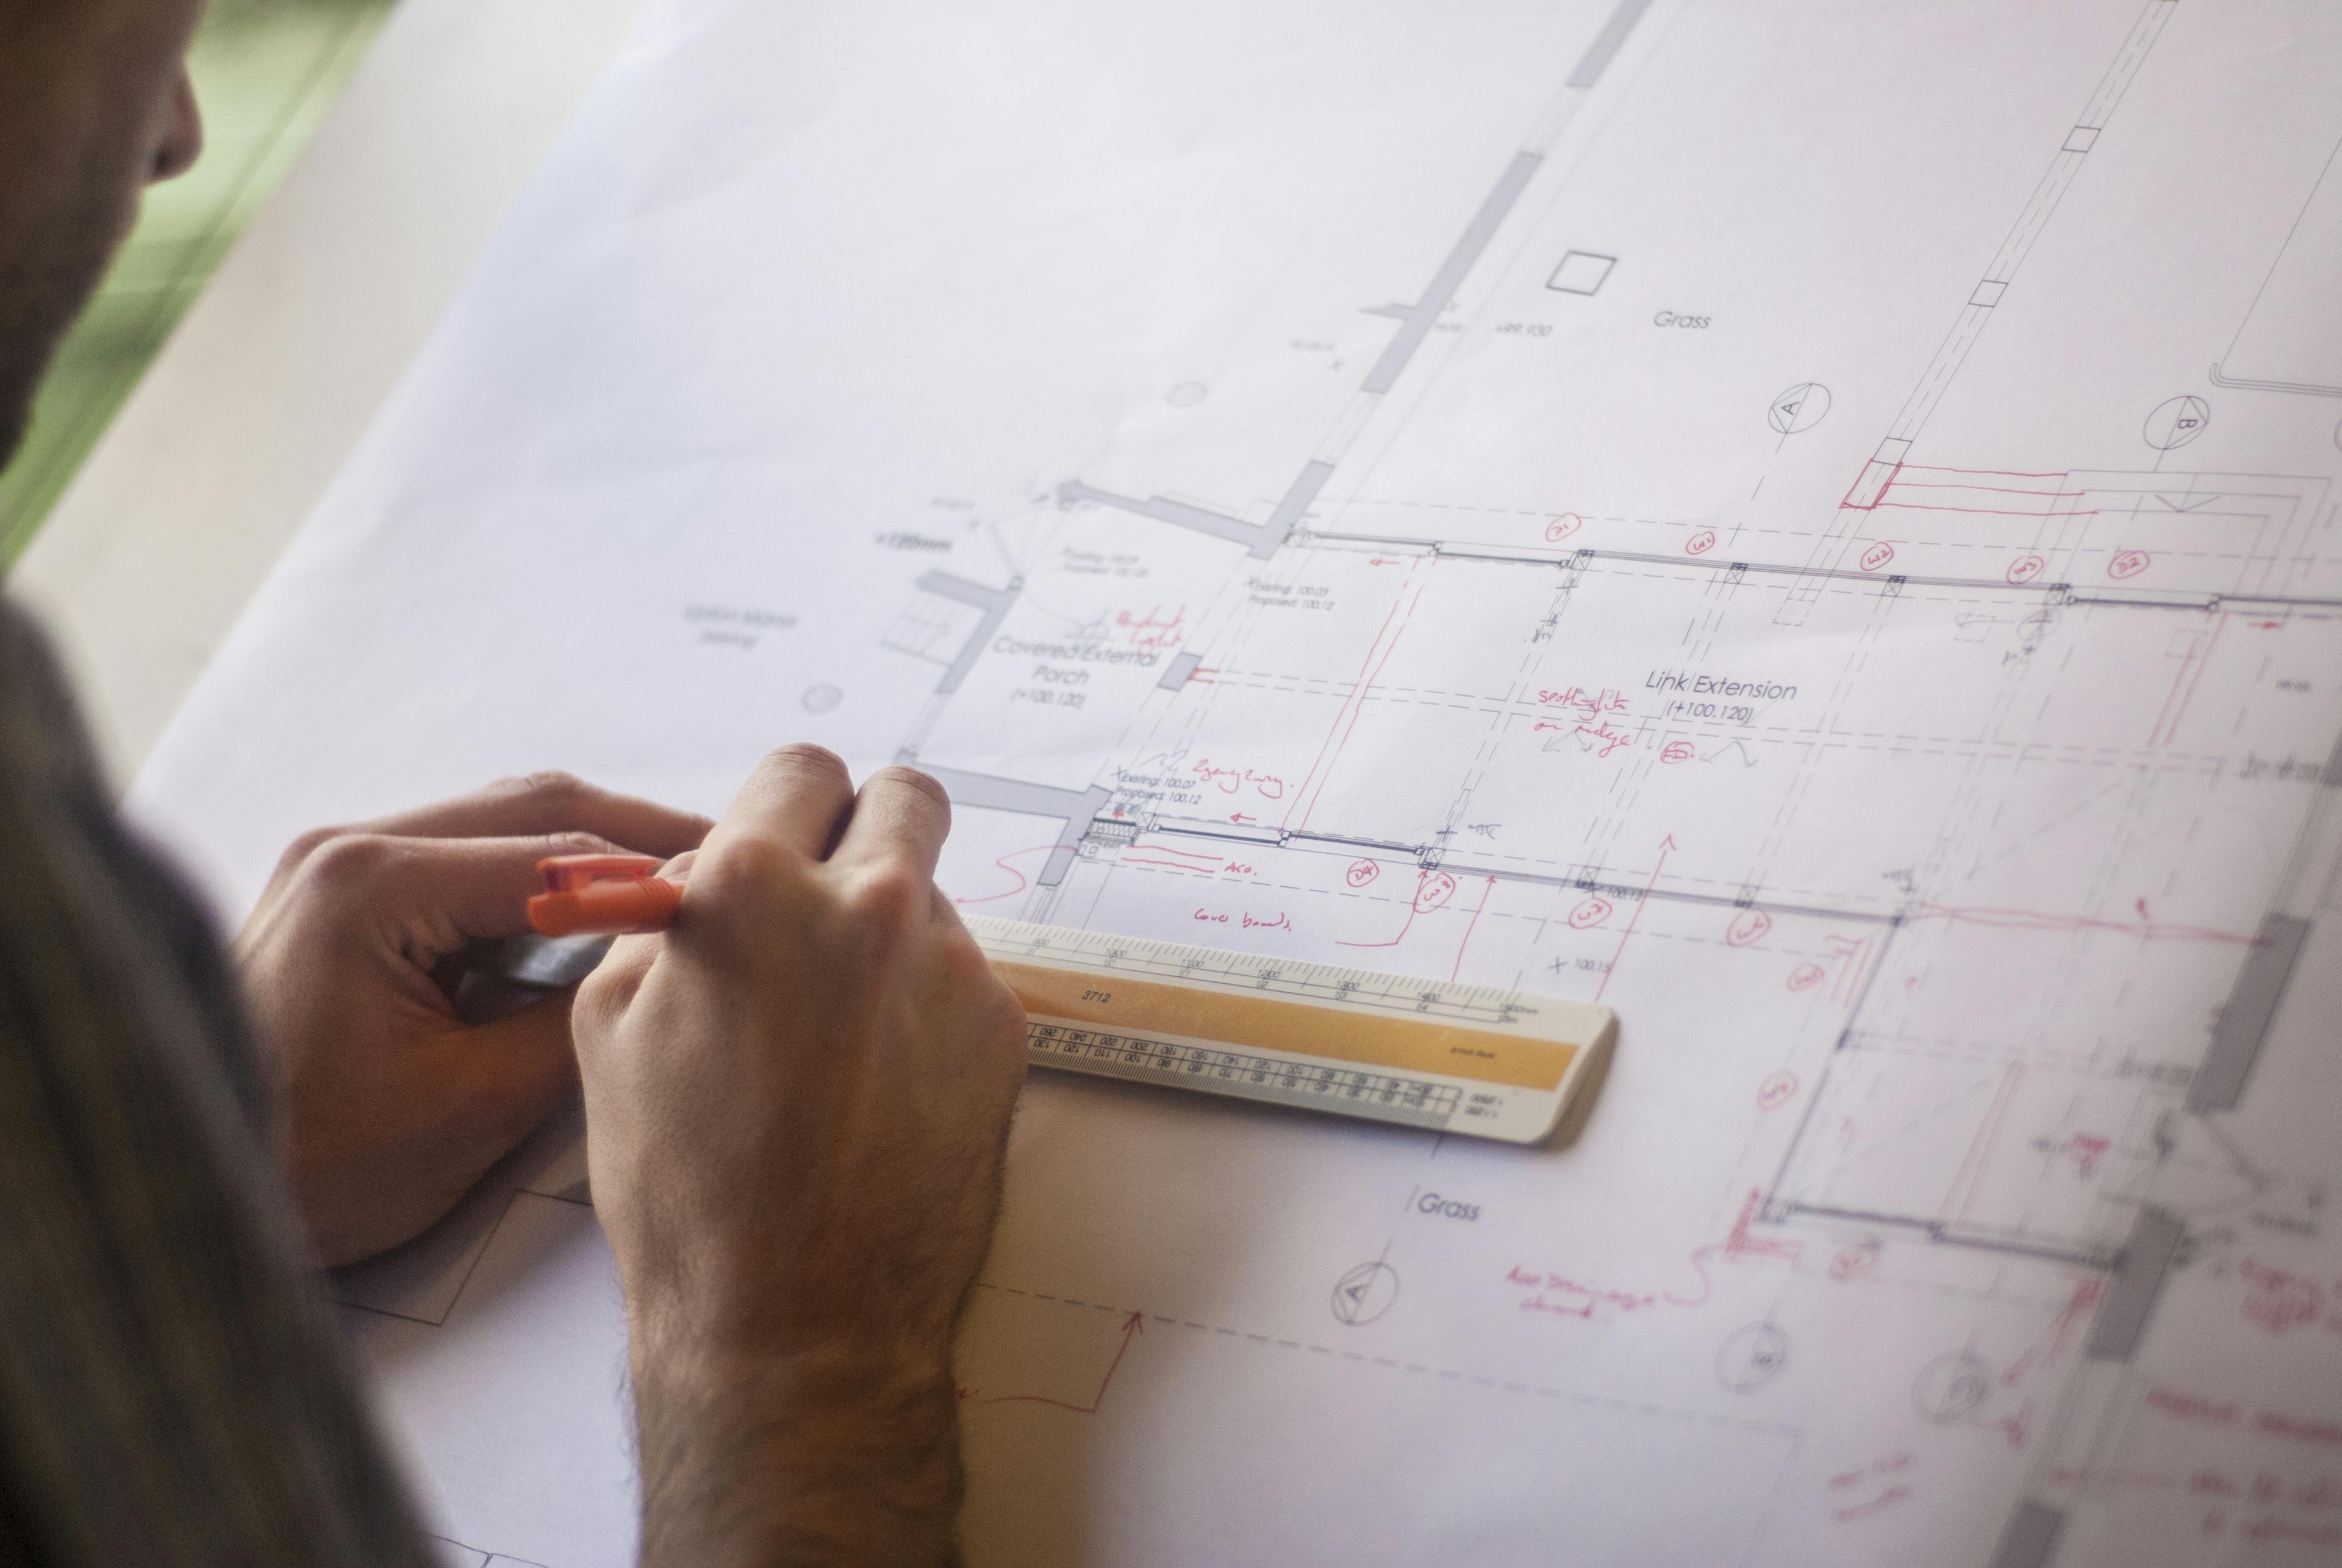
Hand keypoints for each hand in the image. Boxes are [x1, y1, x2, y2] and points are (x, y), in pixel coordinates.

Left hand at [236, 772, 711, 1265]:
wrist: (189, 1184)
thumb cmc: (309, 1167)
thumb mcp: (468, 1110)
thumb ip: (575, 1024)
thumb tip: (664, 968)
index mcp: (373, 888)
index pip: (559, 855)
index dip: (661, 876)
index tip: (742, 895)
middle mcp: (352, 850)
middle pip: (537, 808)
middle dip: (644, 835)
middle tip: (737, 865)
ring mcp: (343, 865)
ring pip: (507, 825)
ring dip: (596, 854)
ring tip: (684, 889)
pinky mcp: (347, 894)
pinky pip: (470, 862)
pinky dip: (544, 881)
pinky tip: (601, 917)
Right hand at [574, 745, 1025, 1567]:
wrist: (794, 1322)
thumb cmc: (688, 1190)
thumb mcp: (611, 1026)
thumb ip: (667, 914)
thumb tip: (713, 864)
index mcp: (754, 887)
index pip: (799, 770)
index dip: (783, 807)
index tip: (782, 840)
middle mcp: (868, 906)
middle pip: (903, 795)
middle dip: (866, 829)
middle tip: (833, 895)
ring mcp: (950, 967)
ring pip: (933, 896)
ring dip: (892, 933)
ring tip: (840, 1036)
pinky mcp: (1003, 1028)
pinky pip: (963, 978)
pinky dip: (927, 1007)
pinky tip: (882, 1083)